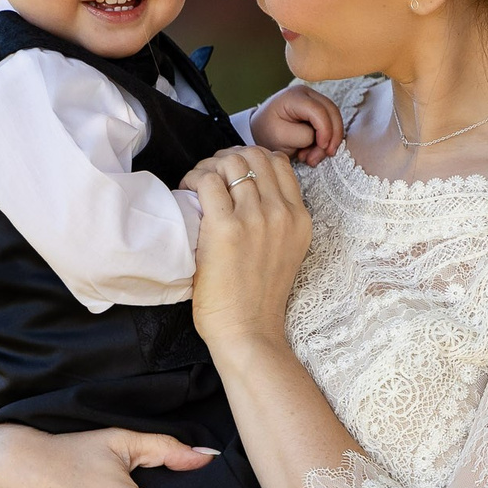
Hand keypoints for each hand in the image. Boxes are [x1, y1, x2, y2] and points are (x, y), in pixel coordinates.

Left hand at [180, 144, 311, 348]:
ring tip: (195, 186)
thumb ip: (277, 220)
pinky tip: (187, 193)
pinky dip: (193, 180)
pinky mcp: (226, 228)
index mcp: (300, 218)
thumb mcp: (285, 251)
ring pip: (230, 163)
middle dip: (226, 158)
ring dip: (207, 167)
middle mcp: (282, 213)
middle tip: (209, 177)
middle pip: (253, 155)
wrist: (248, 332)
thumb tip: (247, 190)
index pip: (278, 162)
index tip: (231, 174)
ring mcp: (256, 219)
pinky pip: (208, 181)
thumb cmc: (257, 298)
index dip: (250, 159)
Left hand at [247, 84, 343, 165]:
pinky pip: (331, 123)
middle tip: (326, 155)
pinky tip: (313, 150)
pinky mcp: (318, 109)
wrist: (261, 129)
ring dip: (329, 140)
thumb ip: (303, 136)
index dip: (325, 130)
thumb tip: (320, 138)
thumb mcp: (280, 136)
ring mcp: (314, 99)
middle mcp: (307, 93)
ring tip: (312, 157)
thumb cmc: (267, 132)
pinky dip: (326, 139)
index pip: (319, 111)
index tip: (322, 148)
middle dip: (332, 136)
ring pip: (334, 119)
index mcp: (294, 97)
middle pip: (332, 112)